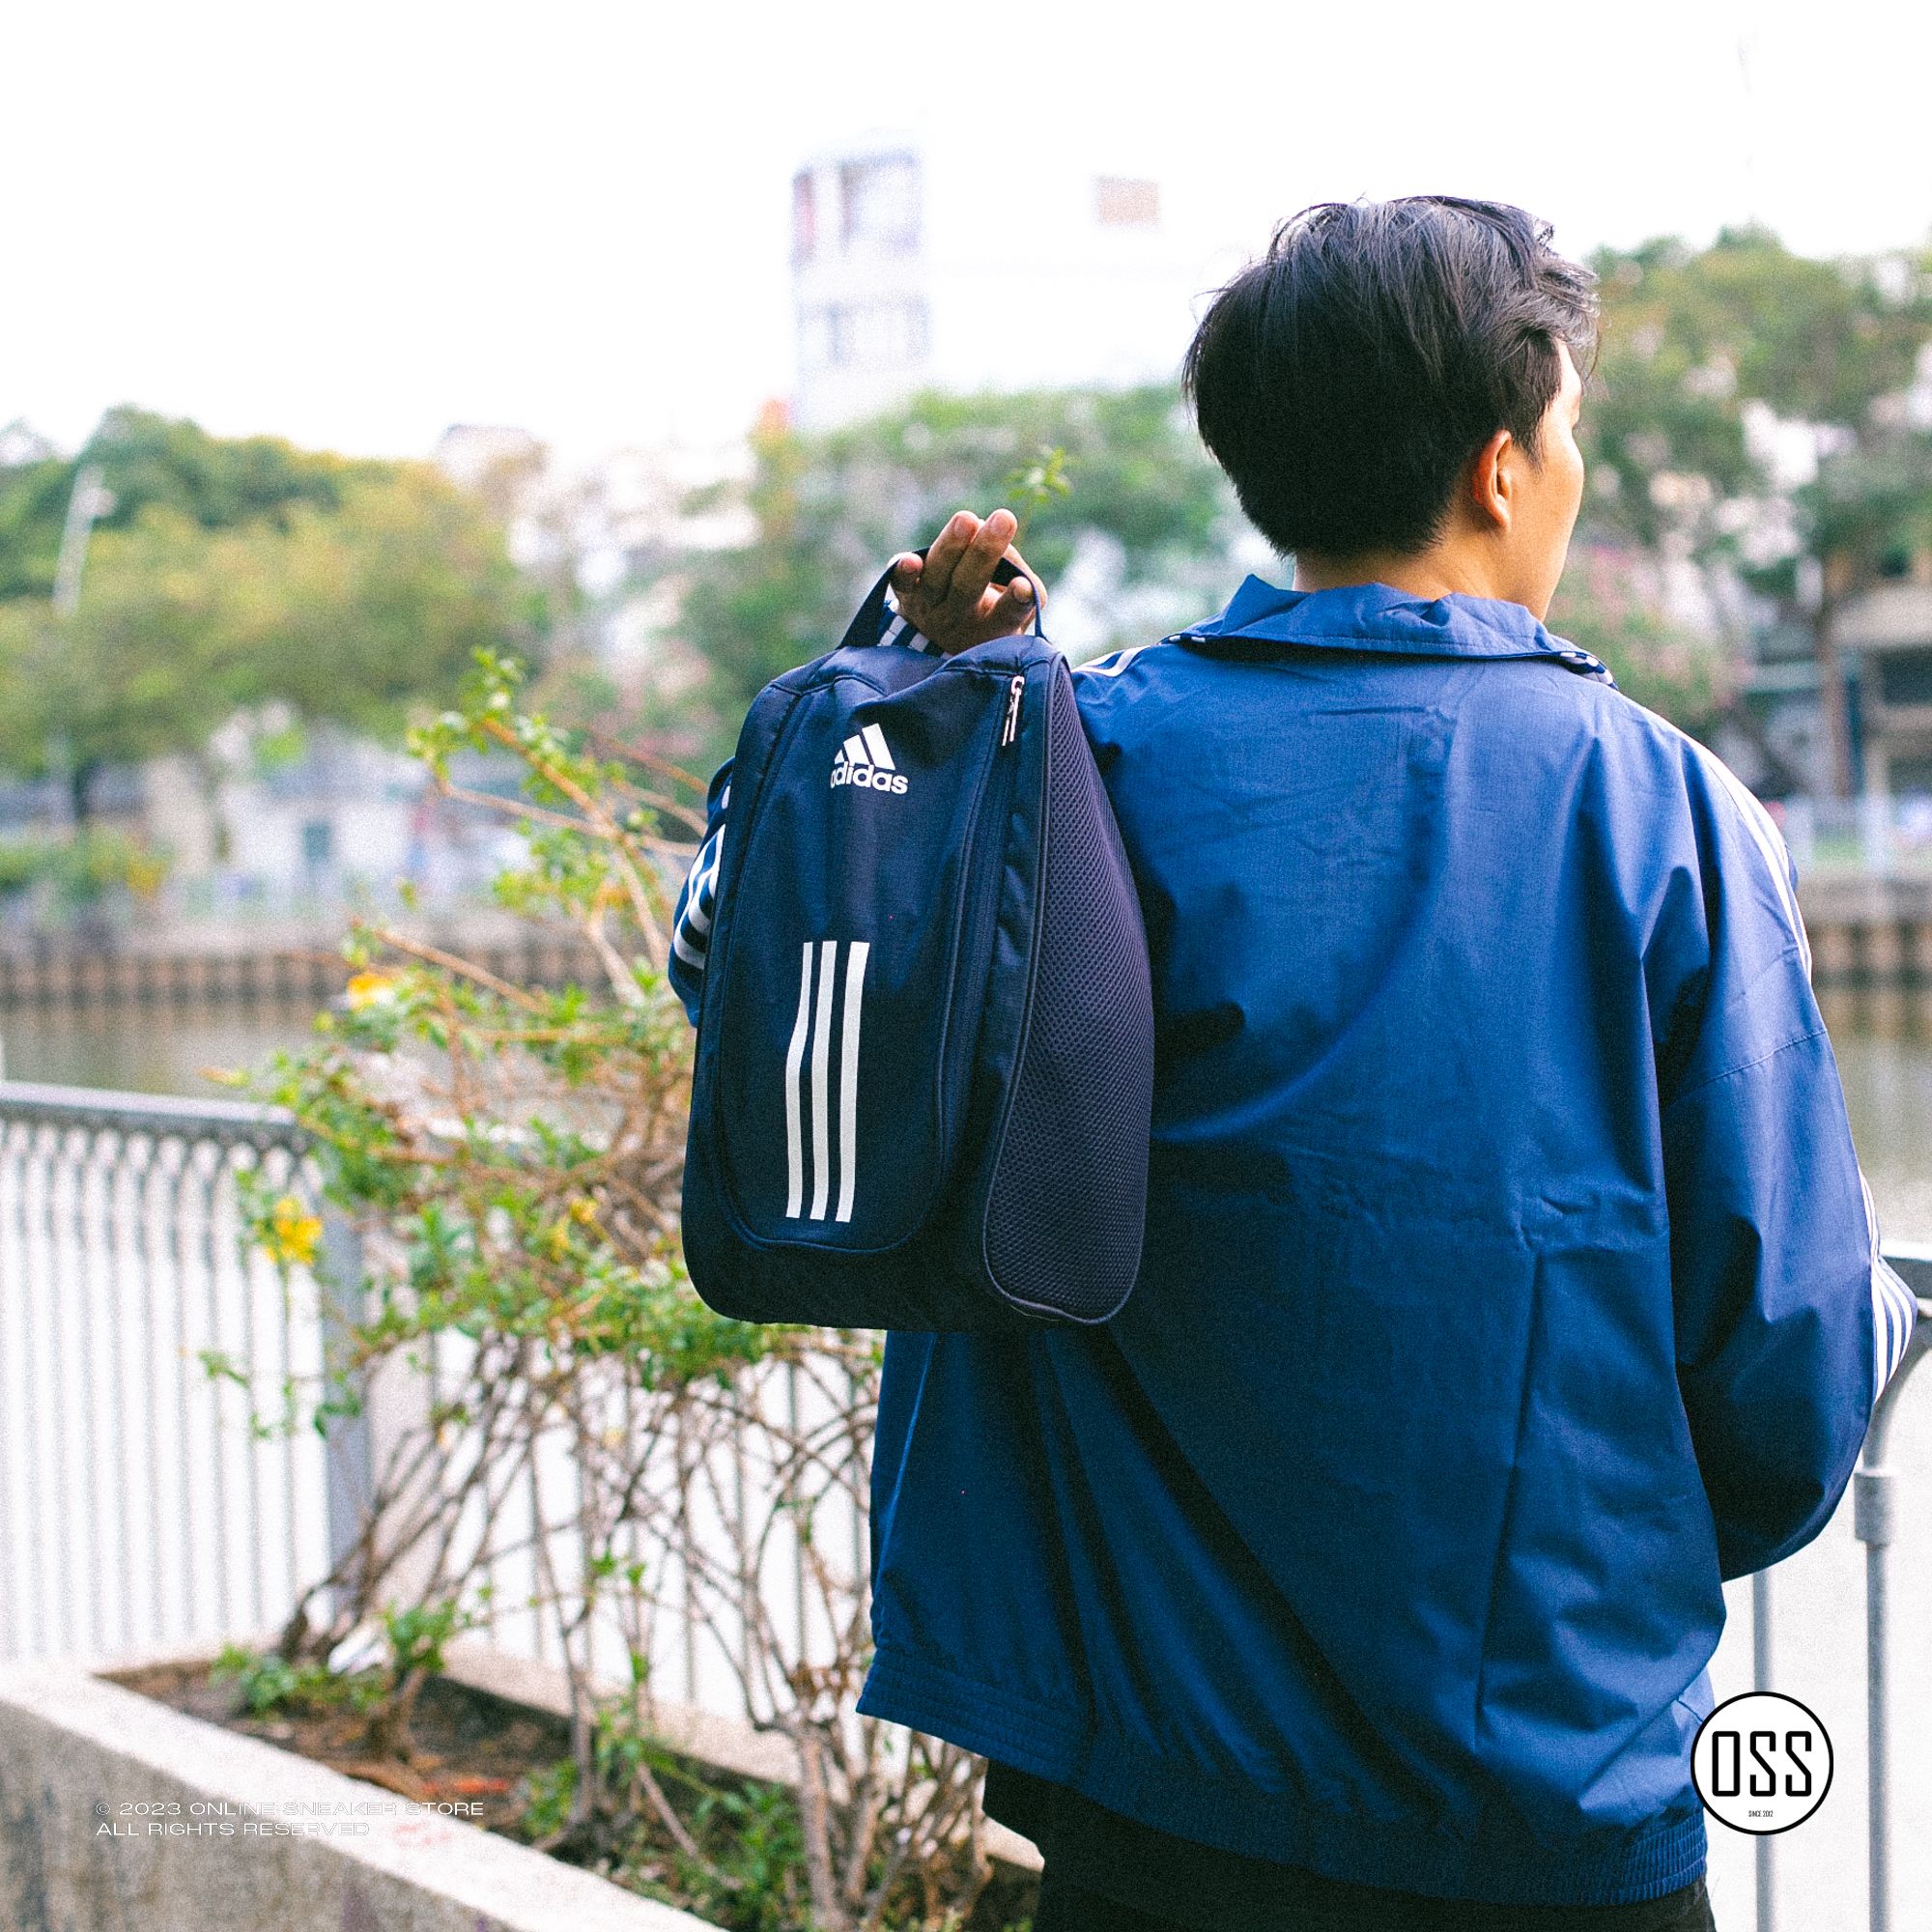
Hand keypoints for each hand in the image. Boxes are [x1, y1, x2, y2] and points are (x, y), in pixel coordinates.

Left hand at [887, 509, 1044, 655]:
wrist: (936, 639)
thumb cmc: (988, 613)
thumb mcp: (1010, 606)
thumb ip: (1016, 573)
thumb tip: (994, 539)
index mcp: (993, 627)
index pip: (1008, 614)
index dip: (1016, 601)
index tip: (1022, 585)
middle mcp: (957, 620)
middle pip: (969, 587)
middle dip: (985, 552)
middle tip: (1003, 519)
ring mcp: (928, 607)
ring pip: (938, 577)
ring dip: (952, 547)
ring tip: (967, 520)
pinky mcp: (905, 594)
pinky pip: (901, 582)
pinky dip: (905, 573)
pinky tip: (910, 560)